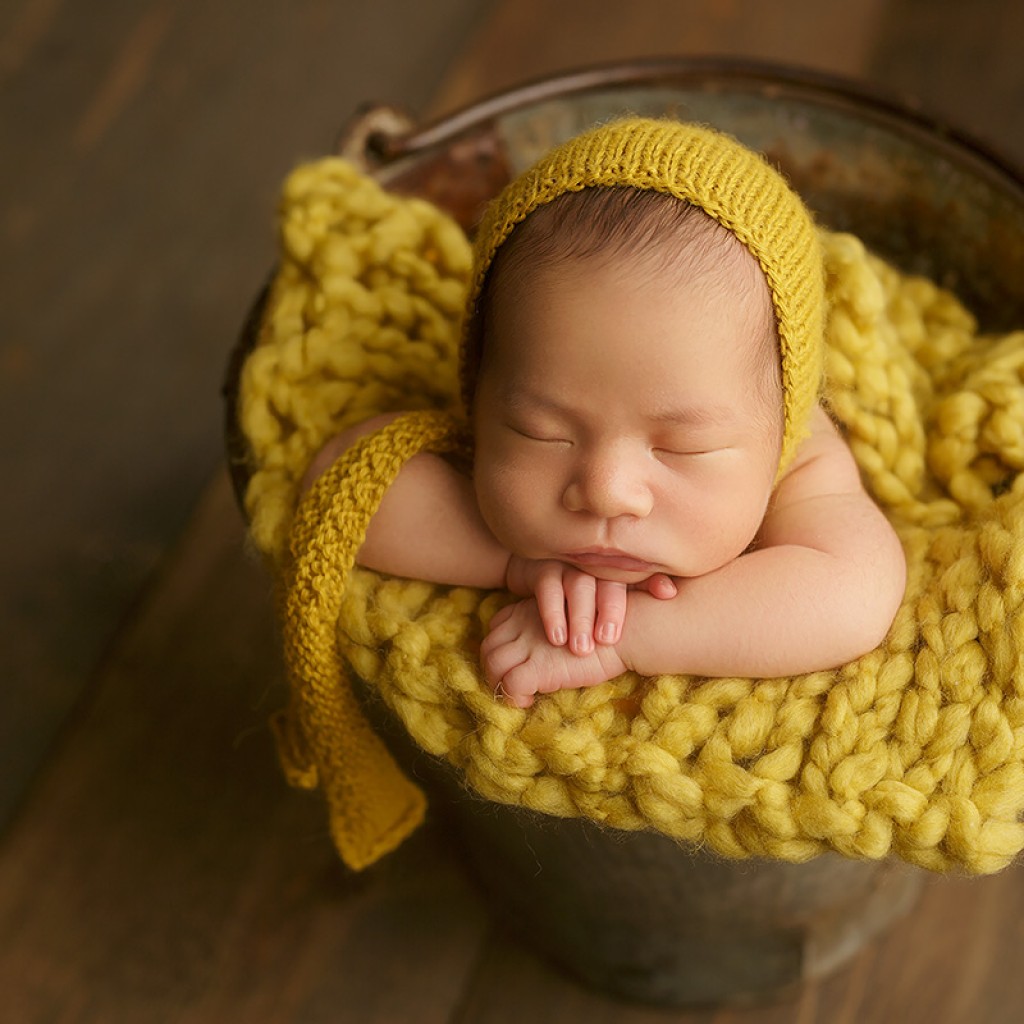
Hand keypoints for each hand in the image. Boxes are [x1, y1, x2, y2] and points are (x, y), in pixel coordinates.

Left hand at [481, 598, 628, 707]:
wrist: (628, 631)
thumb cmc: (607, 625)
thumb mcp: (572, 616)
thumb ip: (552, 624)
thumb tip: (546, 646)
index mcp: (530, 609)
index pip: (497, 627)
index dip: (501, 648)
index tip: (516, 664)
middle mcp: (523, 623)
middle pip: (488, 646)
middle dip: (493, 669)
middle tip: (512, 685)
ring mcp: (529, 644)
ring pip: (492, 663)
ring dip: (499, 683)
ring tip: (520, 694)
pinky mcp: (539, 666)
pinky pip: (510, 683)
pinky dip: (512, 695)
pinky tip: (529, 700)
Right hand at [506, 555, 676, 654]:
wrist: (534, 576)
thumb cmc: (579, 593)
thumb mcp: (605, 598)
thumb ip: (636, 596)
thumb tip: (671, 592)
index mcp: (615, 570)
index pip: (637, 573)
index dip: (652, 581)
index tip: (668, 593)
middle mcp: (594, 563)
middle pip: (608, 580)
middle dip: (611, 609)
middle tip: (608, 640)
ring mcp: (568, 564)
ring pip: (579, 584)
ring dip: (580, 616)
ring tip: (582, 649)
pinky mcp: (543, 569)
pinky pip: (548, 587)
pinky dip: (553, 613)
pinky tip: (558, 637)